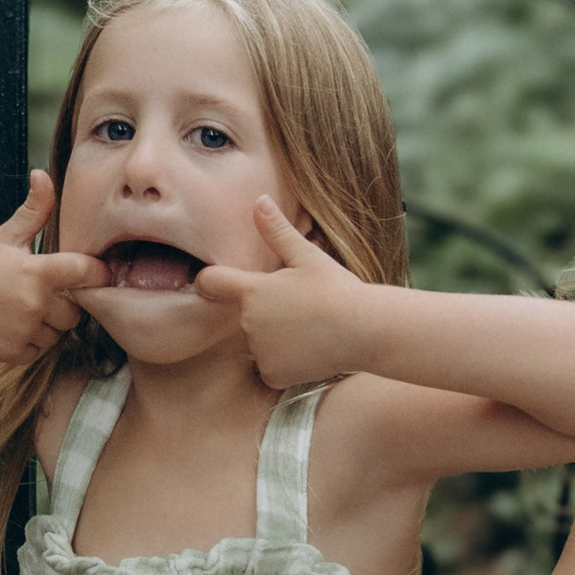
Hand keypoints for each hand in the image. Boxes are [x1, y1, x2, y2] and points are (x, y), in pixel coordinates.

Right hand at [0, 172, 96, 363]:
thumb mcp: (5, 235)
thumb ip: (34, 210)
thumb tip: (43, 174)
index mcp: (35, 270)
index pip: (85, 273)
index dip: (96, 274)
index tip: (93, 274)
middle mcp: (32, 303)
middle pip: (75, 312)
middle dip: (63, 304)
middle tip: (39, 293)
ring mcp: (22, 330)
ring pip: (57, 334)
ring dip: (47, 325)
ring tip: (21, 308)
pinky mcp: (12, 353)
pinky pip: (39, 350)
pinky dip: (30, 342)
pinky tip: (10, 325)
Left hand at [190, 197, 374, 384]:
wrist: (364, 330)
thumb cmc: (337, 289)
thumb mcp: (308, 256)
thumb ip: (277, 231)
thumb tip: (259, 200)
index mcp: (253, 291)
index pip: (211, 282)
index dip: (209, 282)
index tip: (212, 284)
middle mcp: (249, 323)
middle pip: (244, 316)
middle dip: (263, 313)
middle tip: (298, 308)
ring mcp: (260, 351)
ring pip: (259, 344)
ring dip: (275, 339)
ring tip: (308, 330)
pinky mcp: (274, 374)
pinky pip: (270, 368)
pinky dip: (285, 363)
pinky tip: (308, 351)